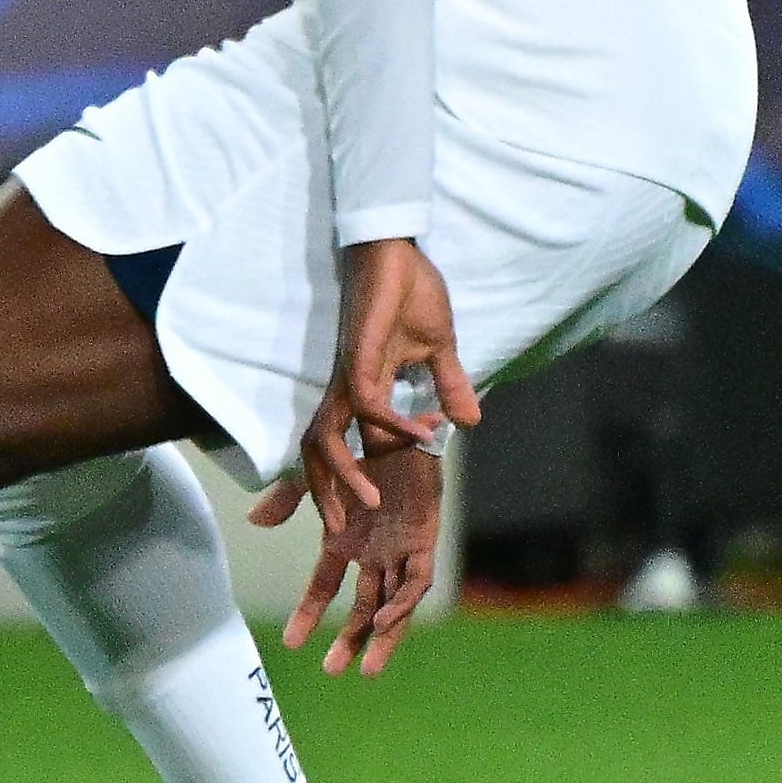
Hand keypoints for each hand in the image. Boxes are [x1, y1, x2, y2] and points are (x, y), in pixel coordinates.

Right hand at [252, 430, 443, 675]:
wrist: (398, 424)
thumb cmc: (358, 446)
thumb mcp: (315, 475)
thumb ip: (287, 499)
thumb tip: (256, 521)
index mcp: (345, 540)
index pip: (325, 587)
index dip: (309, 614)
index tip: (292, 645)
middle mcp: (373, 552)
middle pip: (362, 606)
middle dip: (350, 640)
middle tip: (334, 672)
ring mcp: (399, 549)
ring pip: (392, 605)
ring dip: (381, 637)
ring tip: (368, 670)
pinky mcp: (424, 540)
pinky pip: (415, 582)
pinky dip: (401, 604)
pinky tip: (384, 620)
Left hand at [298, 236, 477, 525]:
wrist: (395, 251)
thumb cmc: (409, 293)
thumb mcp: (437, 349)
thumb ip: (447, 385)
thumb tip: (466, 422)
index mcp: (357, 390)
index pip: (334, 442)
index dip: (329, 479)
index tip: (340, 520)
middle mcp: (346, 389)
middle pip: (316, 449)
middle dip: (322, 492)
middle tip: (341, 531)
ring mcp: (349, 373)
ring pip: (327, 434)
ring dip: (346, 470)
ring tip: (372, 500)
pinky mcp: (360, 355)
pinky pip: (368, 402)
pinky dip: (391, 425)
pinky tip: (421, 436)